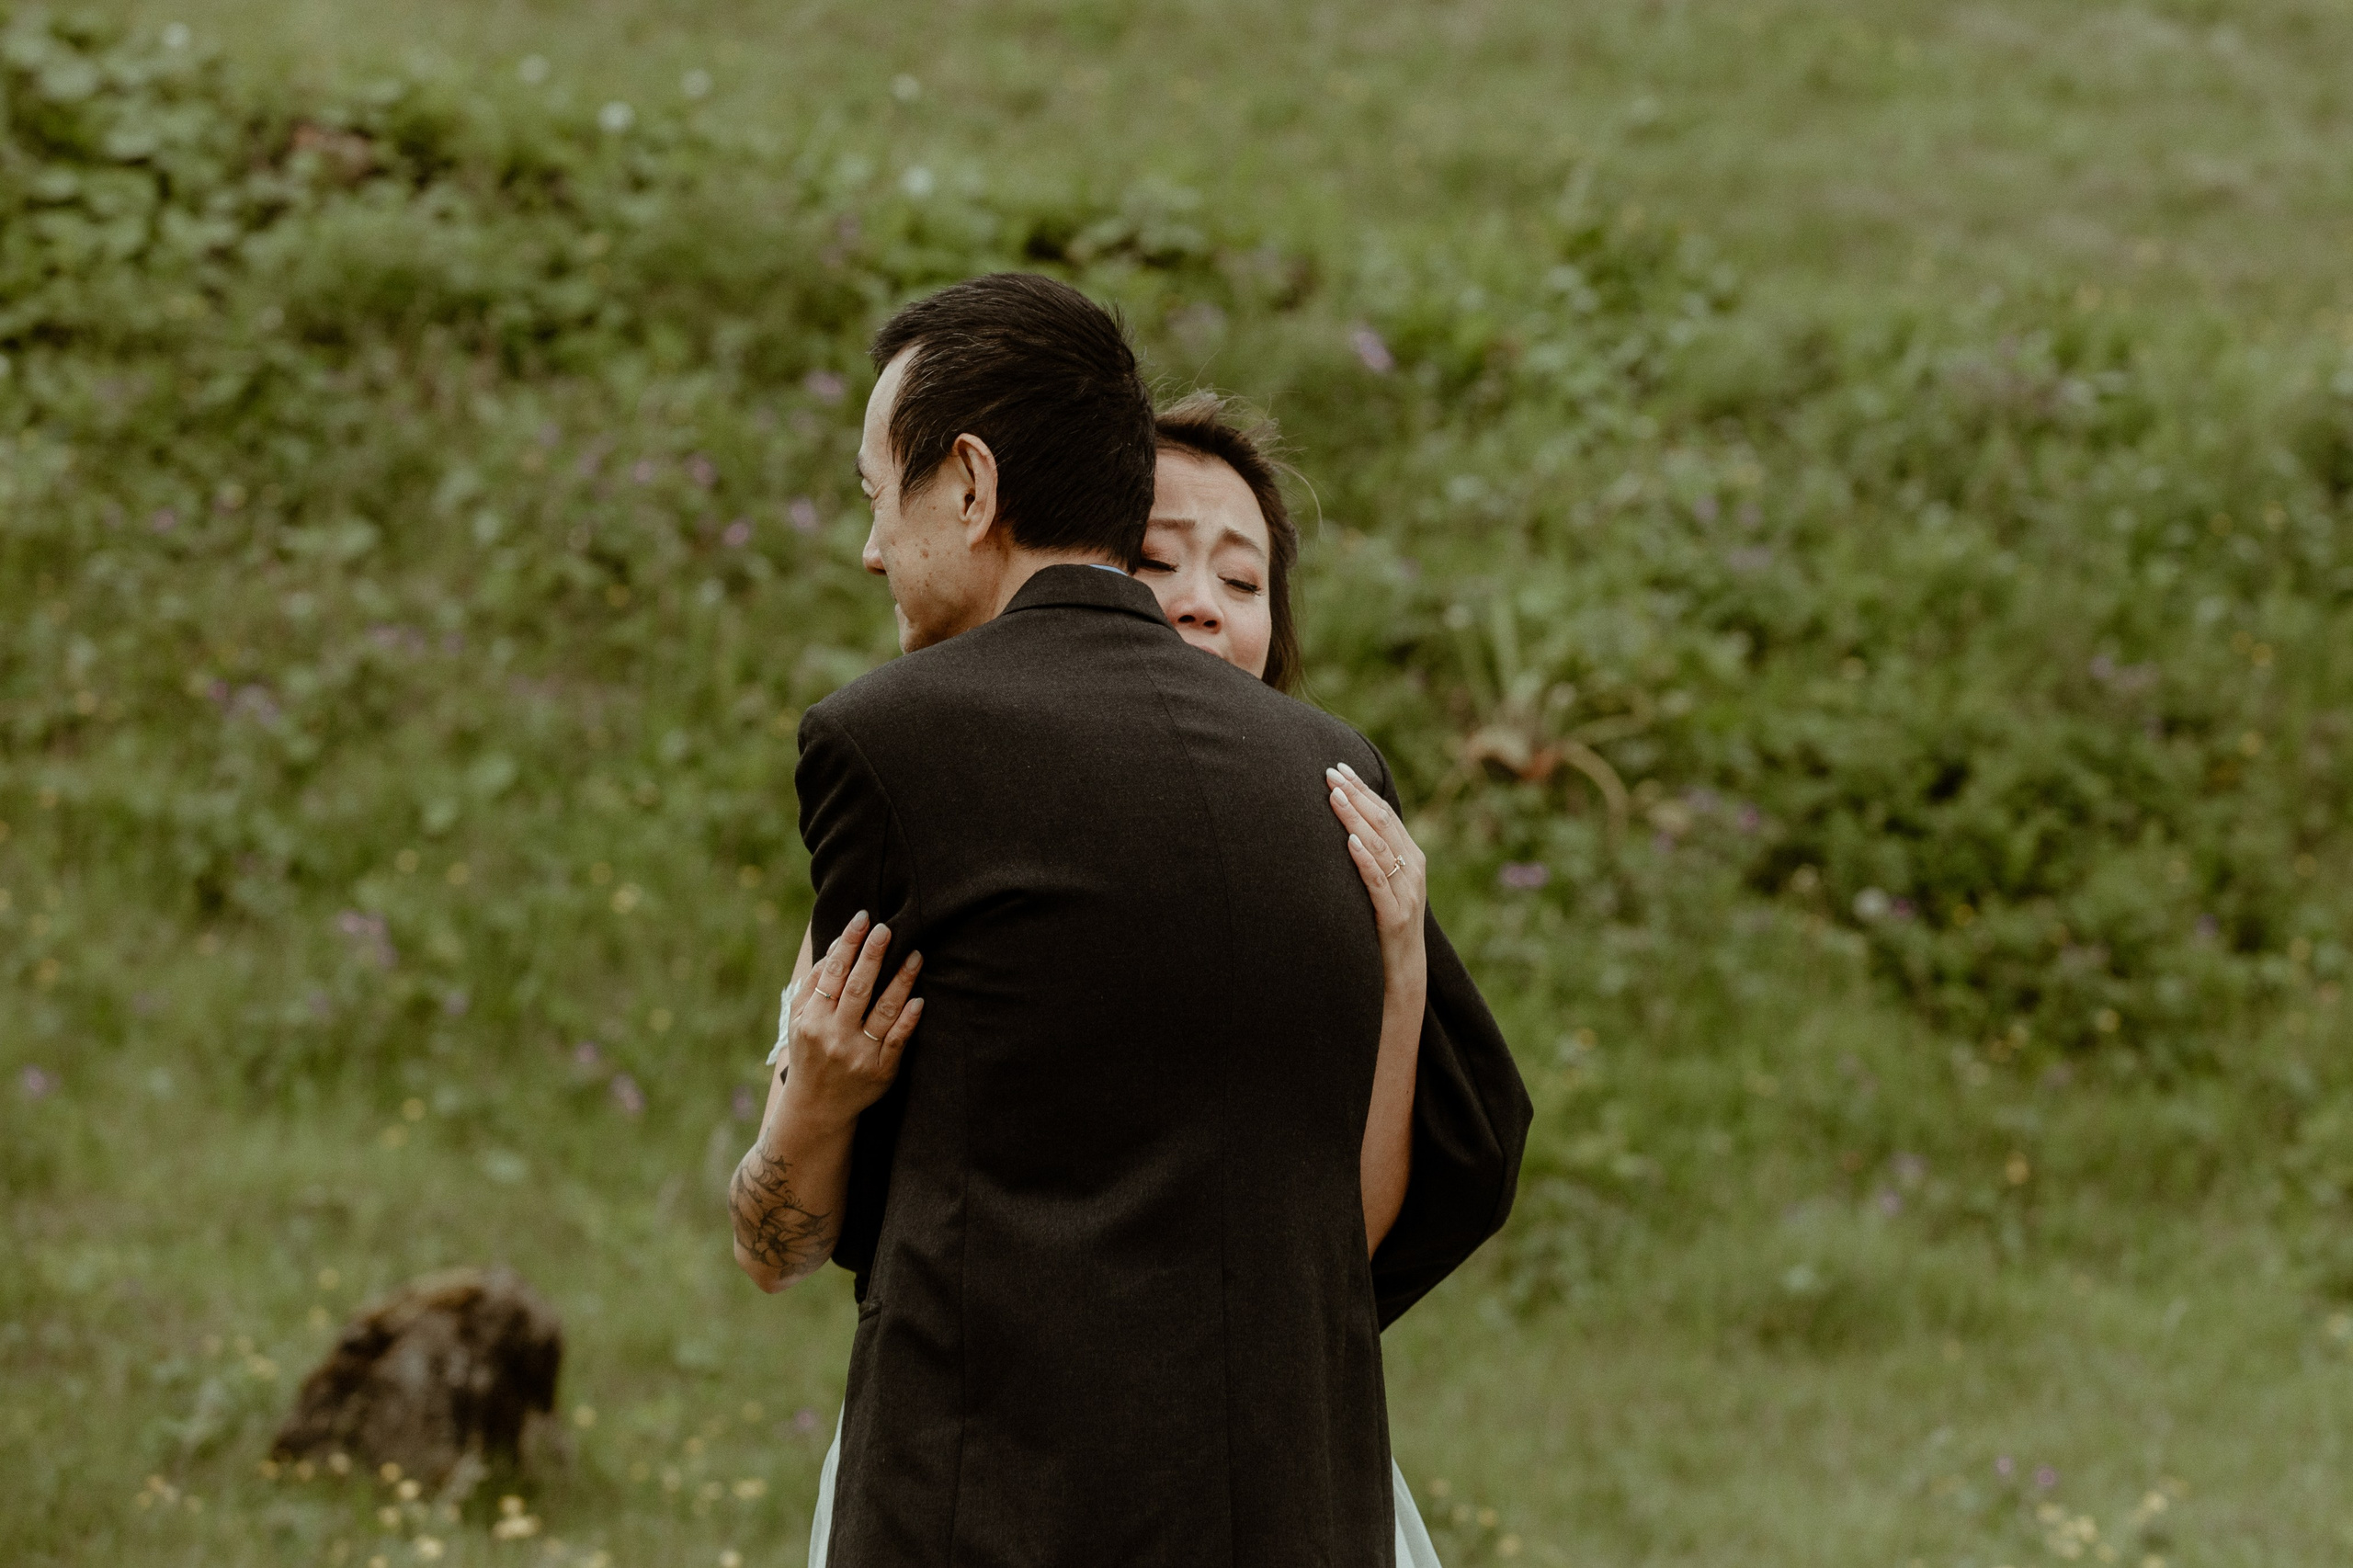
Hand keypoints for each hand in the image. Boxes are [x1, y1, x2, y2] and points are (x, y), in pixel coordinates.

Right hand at [783, 911, 922, 1129]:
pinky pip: (897, 1041)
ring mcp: (858, 1054)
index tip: (863, 919)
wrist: (817, 1107)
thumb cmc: (810, 1052)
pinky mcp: (880, 1070)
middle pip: (858, 988)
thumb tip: (836, 946)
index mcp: (812, 1019)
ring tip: (916, 955)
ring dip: (901, 981)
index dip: (848, 944)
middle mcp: (834, 1036)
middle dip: (873, 955)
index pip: (832, 974)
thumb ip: (813, 984)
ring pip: (883, 1011)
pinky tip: (919, 1000)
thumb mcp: (799, 1021)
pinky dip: (908, 1020)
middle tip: (889, 928)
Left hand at [1327, 762, 1427, 994]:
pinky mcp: (1395, 917)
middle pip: (1383, 823)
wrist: (1403, 975)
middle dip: (1356, 795)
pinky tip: (1350, 842)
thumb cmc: (1386, 928)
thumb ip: (1374, 859)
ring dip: (1355, 819)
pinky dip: (1365, 860)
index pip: (1385, 815)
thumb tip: (1345, 828)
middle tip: (1329, 773)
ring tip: (1334, 797)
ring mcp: (1407, 893)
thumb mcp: (1384, 888)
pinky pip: (1379, 882)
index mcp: (1412, 859)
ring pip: (1380, 847)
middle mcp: (1413, 871)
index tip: (1339, 768)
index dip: (1362, 789)